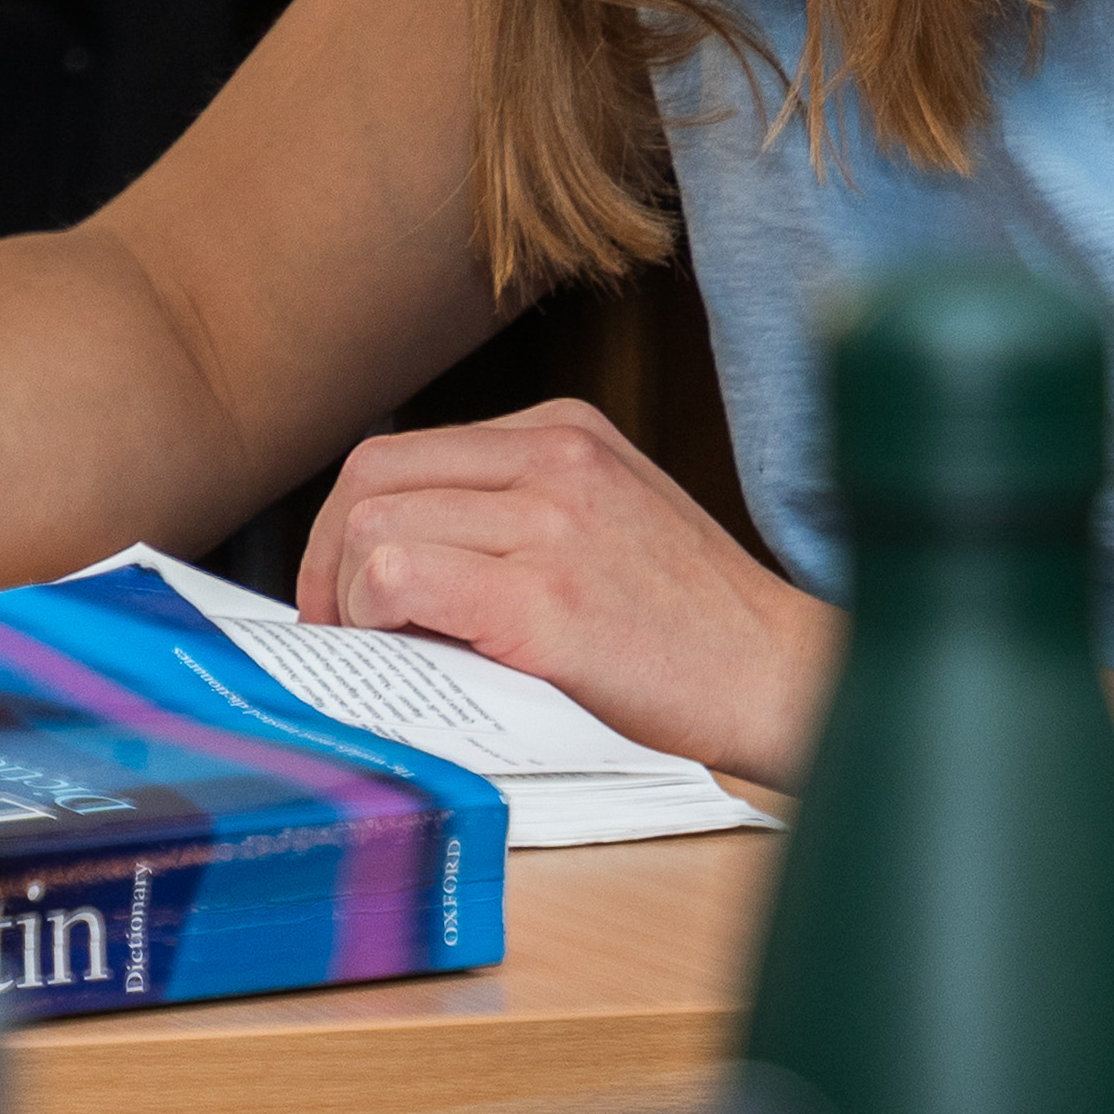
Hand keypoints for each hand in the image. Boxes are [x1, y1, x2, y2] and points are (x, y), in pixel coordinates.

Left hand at [297, 395, 838, 785]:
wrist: (785, 682)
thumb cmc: (695, 630)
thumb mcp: (609, 524)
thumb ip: (516, 515)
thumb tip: (390, 561)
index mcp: (564, 432)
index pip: (399, 454)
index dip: (346, 531)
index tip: (348, 598)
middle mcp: (555, 457)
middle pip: (370, 479)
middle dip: (328, 563)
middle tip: (341, 633)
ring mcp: (552, 523)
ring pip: (373, 527)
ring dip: (350, 601)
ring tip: (384, 654)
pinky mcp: (547, 601)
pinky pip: (402, 580)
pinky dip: (376, 620)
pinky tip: (411, 659)